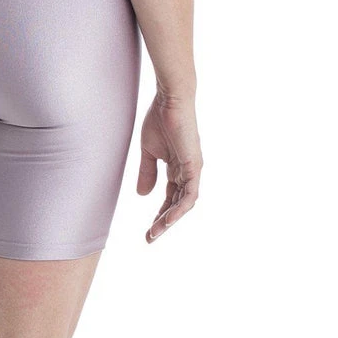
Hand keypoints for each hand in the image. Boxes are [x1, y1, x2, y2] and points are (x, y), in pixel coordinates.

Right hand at [136, 91, 201, 242]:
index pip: (170, 197)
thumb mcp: (148, 151)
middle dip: (164, 222)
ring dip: (170, 219)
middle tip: (150, 237)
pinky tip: (167, 219)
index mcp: (177, 167)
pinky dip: (179, 208)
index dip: (159, 213)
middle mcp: (188, 172)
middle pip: (177, 204)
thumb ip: (147, 172)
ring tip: (156, 232)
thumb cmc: (160, 119)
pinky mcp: (194, 166)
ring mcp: (192, 170)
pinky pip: (189, 194)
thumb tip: (143, 195)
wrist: (170, 100)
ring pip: (184, 203)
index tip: (147, 229)